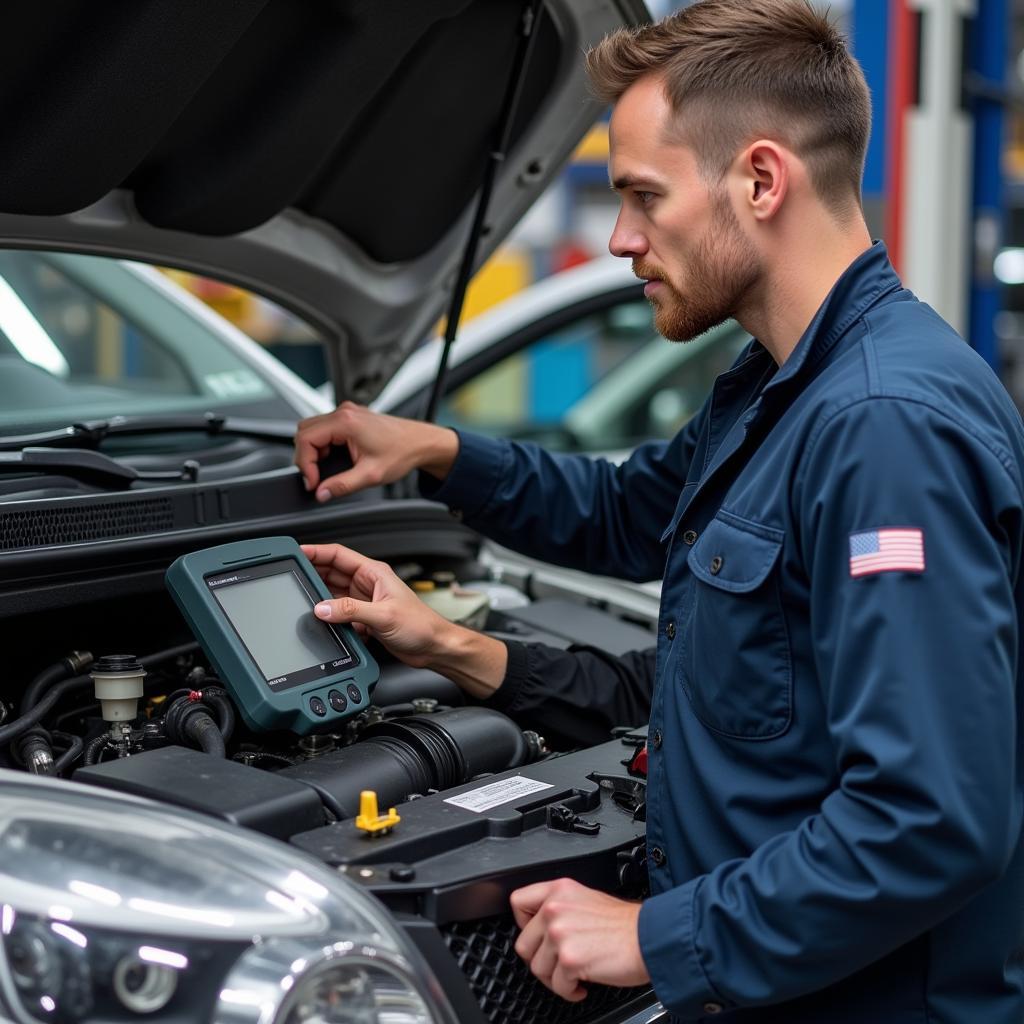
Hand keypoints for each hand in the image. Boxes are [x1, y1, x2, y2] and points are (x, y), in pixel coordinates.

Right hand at [294, 402, 458, 501]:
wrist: (420, 443)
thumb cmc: (402, 451)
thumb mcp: (371, 474)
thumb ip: (343, 485)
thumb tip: (322, 493)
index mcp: (346, 421)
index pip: (306, 439)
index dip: (304, 464)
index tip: (313, 482)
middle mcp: (344, 412)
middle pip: (304, 431)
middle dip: (306, 457)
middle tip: (317, 477)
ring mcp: (347, 412)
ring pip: (312, 429)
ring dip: (314, 450)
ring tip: (327, 468)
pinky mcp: (351, 417)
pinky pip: (325, 428)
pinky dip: (323, 444)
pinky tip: (336, 459)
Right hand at [303, 543, 451, 666]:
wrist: (434, 647)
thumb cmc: (421, 625)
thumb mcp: (383, 615)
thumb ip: (350, 610)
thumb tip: (322, 608)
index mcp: (374, 573)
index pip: (337, 555)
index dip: (315, 552)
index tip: (296, 552)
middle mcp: (367, 584)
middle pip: (330, 574)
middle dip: (311, 575)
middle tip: (290, 579)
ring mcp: (363, 602)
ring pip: (332, 595)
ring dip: (319, 599)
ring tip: (301, 602)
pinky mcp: (363, 619)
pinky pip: (338, 614)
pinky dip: (329, 617)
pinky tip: (321, 622)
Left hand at [511, 879, 648, 1001]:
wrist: (649, 938)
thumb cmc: (624, 924)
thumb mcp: (586, 897)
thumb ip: (560, 906)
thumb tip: (540, 926)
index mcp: (558, 890)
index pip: (517, 901)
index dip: (523, 924)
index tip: (537, 935)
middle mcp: (555, 908)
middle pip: (523, 944)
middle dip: (541, 960)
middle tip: (559, 963)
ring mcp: (560, 934)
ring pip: (538, 969)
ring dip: (556, 978)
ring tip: (575, 973)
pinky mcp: (569, 960)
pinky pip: (557, 986)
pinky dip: (570, 991)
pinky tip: (583, 983)